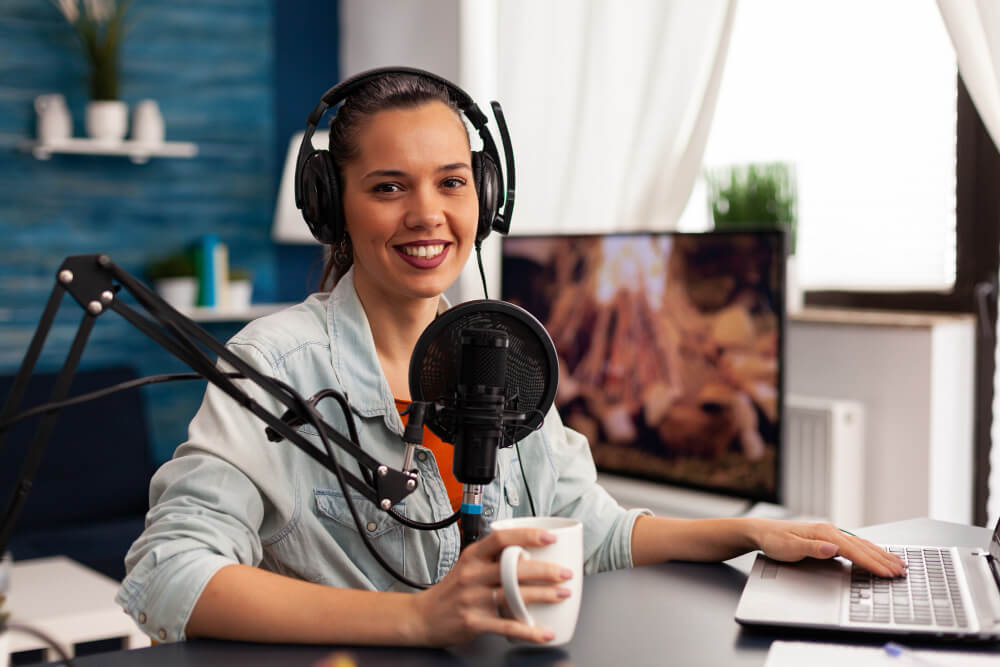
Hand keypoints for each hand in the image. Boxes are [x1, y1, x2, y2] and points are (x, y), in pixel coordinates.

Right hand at [409, 527, 573, 646]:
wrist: (424, 617)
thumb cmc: (453, 589)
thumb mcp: (468, 564)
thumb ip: (494, 557)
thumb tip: (532, 551)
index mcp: (473, 555)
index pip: (501, 538)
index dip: (527, 535)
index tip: (550, 537)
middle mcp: (472, 574)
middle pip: (513, 568)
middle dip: (545, 570)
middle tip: (566, 572)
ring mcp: (473, 599)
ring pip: (513, 595)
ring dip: (543, 595)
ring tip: (563, 594)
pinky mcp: (474, 622)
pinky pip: (506, 627)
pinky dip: (528, 631)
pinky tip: (544, 632)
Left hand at [748, 519, 905, 576]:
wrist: (762, 531)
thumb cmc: (774, 540)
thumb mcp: (790, 547)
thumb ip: (813, 548)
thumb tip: (834, 549)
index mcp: (824, 533)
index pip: (854, 551)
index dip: (872, 563)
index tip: (887, 573)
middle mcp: (831, 531)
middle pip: (863, 547)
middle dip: (884, 560)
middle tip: (903, 571)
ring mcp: (831, 534)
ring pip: (862, 544)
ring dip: (881, 554)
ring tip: (899, 563)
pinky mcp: (830, 538)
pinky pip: (855, 545)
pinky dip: (870, 551)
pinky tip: (878, 555)